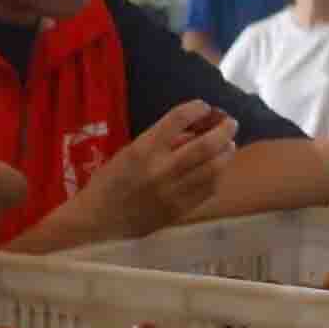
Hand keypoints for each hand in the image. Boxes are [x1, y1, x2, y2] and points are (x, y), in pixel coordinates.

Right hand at [63, 100, 237, 240]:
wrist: (98, 221)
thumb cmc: (108, 183)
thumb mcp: (128, 153)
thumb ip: (159, 142)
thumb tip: (191, 132)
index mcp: (143, 149)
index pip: (178, 119)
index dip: (197, 108)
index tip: (204, 106)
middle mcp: (162, 168)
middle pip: (206, 143)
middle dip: (224, 129)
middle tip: (230, 123)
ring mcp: (174, 191)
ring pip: (214, 167)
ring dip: (226, 152)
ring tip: (229, 145)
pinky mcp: (180, 209)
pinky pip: (209, 189)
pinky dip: (217, 176)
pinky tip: (217, 170)